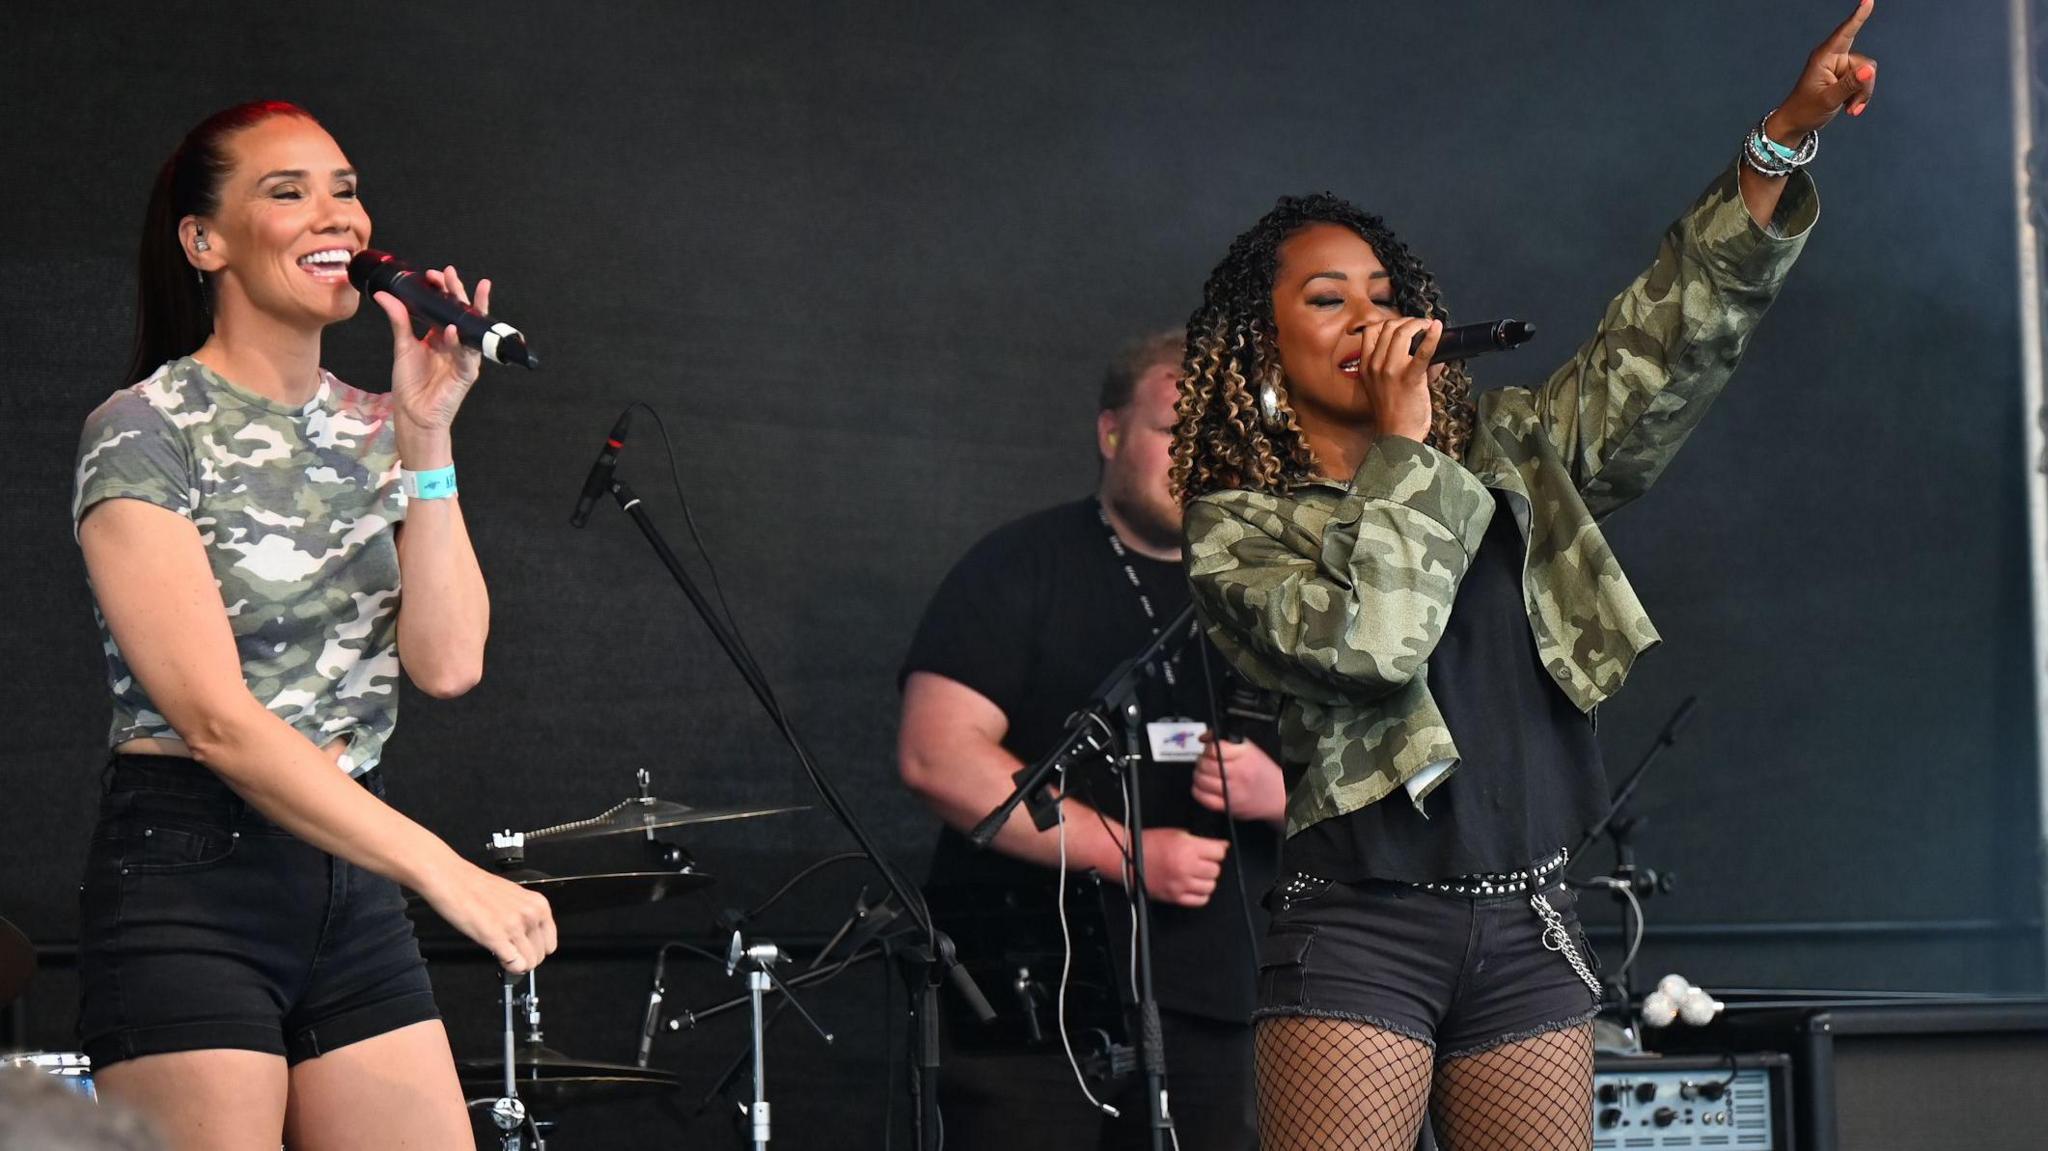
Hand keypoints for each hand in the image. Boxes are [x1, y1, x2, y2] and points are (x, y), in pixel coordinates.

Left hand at [373, 266, 490, 439]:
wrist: (413, 413)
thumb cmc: (411, 384)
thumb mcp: (403, 346)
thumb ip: (399, 319)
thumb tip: (384, 294)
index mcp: (442, 336)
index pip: (447, 307)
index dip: (443, 290)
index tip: (434, 275)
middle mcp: (455, 344)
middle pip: (462, 313)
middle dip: (458, 292)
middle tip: (449, 273)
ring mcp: (464, 357)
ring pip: (471, 329)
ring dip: (470, 310)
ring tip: (465, 291)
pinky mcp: (466, 373)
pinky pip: (465, 355)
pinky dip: (458, 341)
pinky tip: (452, 329)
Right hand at [418, 858, 556, 974]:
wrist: (453, 880)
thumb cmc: (478, 887)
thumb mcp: (515, 898)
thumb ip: (526, 917)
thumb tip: (529, 939)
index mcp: (538, 905)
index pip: (550, 943)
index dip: (535, 950)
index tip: (524, 949)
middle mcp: (530, 915)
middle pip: (540, 956)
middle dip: (525, 959)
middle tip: (510, 952)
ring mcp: (514, 926)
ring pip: (528, 963)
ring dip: (515, 964)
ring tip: (502, 953)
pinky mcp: (495, 936)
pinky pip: (513, 964)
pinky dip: (507, 966)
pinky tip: (498, 955)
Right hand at [1138, 827, 1229, 907]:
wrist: (1128, 858)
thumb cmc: (1148, 844)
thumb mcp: (1176, 834)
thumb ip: (1201, 840)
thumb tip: (1222, 845)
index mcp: (1186, 848)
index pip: (1219, 852)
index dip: (1216, 850)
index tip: (1211, 851)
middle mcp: (1185, 866)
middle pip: (1216, 870)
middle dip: (1210, 864)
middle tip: (1200, 862)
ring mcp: (1180, 884)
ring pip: (1210, 886)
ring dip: (1205, 880)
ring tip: (1195, 874)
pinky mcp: (1175, 897)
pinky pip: (1200, 900)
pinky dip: (1200, 894)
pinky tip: (1193, 886)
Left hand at [1190, 733, 1288, 823]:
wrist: (1279, 796)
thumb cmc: (1264, 773)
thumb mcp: (1250, 749)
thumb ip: (1226, 740)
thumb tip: (1205, 737)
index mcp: (1244, 756)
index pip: (1214, 749)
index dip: (1207, 748)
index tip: (1209, 750)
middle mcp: (1237, 773)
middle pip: (1205, 764)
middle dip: (1201, 761)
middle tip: (1205, 761)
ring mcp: (1232, 791)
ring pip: (1201, 780)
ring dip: (1199, 775)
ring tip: (1205, 773)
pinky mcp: (1228, 806)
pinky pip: (1204, 798)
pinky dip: (1198, 791)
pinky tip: (1203, 787)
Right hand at [1357, 317, 1440, 441]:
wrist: (1397, 436)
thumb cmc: (1394, 414)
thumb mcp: (1384, 386)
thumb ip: (1401, 365)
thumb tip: (1428, 349)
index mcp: (1366, 366)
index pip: (1371, 331)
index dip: (1389, 322)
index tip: (1403, 326)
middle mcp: (1376, 365)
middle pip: (1389, 327)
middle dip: (1408, 321)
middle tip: (1421, 325)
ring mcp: (1391, 371)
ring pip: (1403, 332)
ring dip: (1419, 324)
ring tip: (1429, 327)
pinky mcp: (1410, 378)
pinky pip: (1422, 351)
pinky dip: (1433, 337)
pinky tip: (1438, 328)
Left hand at [1772, 0, 1877, 137]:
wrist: (1797, 123)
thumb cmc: (1805, 110)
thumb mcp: (1828, 100)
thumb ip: (1850, 85)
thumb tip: (1870, 70)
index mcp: (1824, 58)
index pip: (1845, 33)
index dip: (1858, 17)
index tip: (1868, 1)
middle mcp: (1833, 58)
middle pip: (1865, 63)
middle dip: (1863, 86)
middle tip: (1851, 107)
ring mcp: (1840, 67)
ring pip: (1867, 74)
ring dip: (1862, 93)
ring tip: (1848, 108)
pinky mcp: (1845, 76)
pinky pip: (1864, 81)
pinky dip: (1860, 96)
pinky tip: (1849, 108)